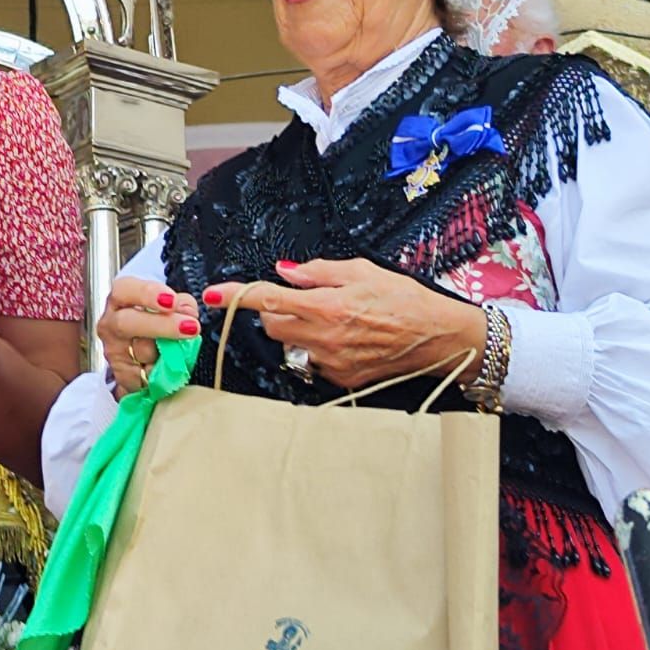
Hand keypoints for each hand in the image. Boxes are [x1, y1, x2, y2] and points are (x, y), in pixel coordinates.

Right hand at [96, 277, 198, 399]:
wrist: (141, 356)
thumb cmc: (156, 322)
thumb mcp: (168, 306)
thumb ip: (180, 304)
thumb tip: (189, 312)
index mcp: (120, 299)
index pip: (124, 290)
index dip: (148, 293)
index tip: (172, 301)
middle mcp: (111, 324)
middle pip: (126, 323)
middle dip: (162, 325)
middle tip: (191, 327)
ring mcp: (115, 351)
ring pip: (140, 352)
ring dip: (169, 350)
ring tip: (187, 348)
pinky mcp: (123, 376)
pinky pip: (147, 375)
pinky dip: (165, 370)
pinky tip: (174, 366)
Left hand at [202, 258, 484, 389]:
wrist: (437, 337)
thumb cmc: (404, 300)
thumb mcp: (360, 270)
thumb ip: (317, 271)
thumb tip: (284, 272)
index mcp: (325, 306)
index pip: (267, 299)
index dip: (236, 296)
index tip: (213, 294)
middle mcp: (323, 337)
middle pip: (272, 325)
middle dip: (276, 311)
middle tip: (302, 299)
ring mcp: (331, 362)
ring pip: (290, 345)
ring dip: (297, 330)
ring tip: (330, 319)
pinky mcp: (341, 379)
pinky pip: (312, 361)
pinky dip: (317, 348)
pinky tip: (343, 338)